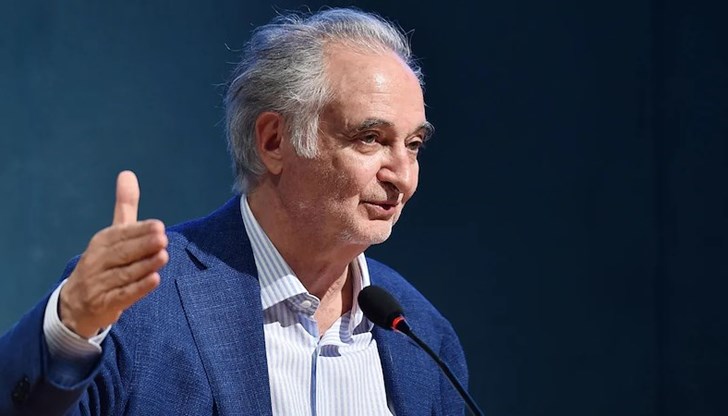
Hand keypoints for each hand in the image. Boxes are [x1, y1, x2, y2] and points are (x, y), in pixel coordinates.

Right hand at [59, 171, 168, 338]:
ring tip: (163, 257)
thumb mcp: (112, 234)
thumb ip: (124, 207)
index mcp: (101, 242)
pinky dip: (138, 288)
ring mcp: (98, 284)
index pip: (121, 235)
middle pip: (122, 253)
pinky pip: (122, 296)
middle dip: (143, 246)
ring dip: (144, 266)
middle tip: (163, 239)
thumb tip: (128, 173)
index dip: (139, 231)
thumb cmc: (103, 262)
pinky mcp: (104, 304)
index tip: (159, 226)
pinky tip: (154, 280)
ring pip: (124, 274)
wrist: (76, 304)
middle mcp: (97, 261)